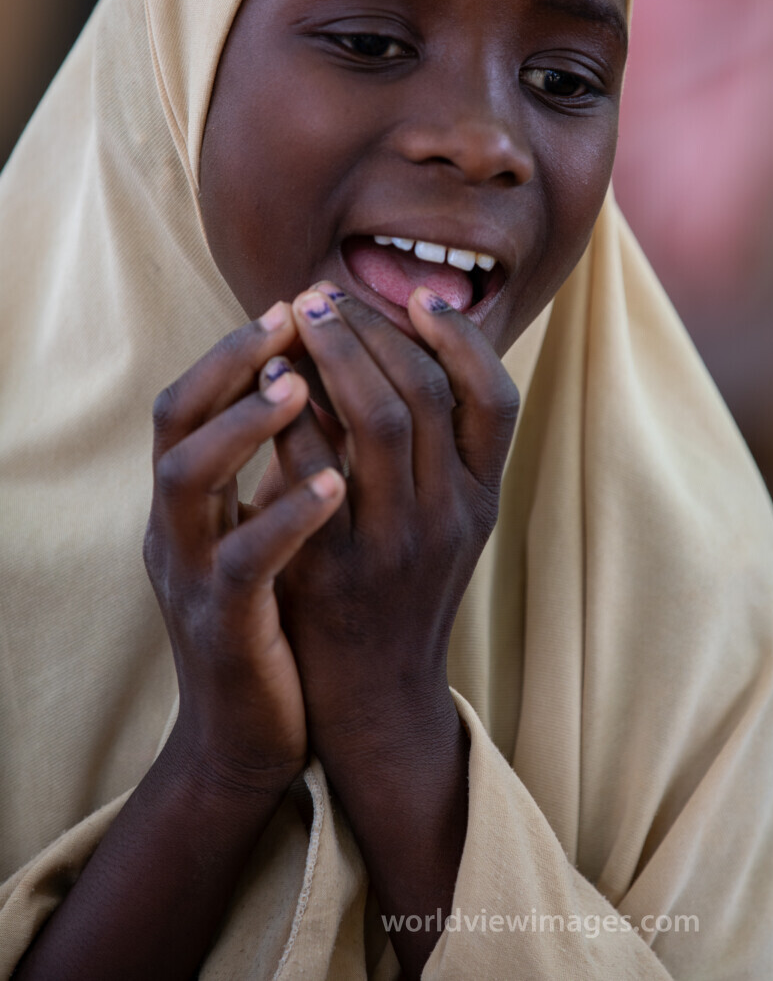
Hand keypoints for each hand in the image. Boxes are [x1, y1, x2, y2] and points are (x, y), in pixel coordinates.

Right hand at [143, 304, 345, 795]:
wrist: (247, 735)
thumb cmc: (271, 612)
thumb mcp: (266, 524)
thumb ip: (283, 459)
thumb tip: (331, 376)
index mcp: (190, 499)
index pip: (189, 397)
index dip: (235, 346)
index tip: (296, 300)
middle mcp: (177, 527)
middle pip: (175, 420)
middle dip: (233, 360)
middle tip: (296, 314)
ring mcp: (192, 575)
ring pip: (187, 479)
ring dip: (245, 423)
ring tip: (299, 382)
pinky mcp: (225, 627)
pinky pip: (247, 563)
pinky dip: (286, 516)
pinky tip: (334, 483)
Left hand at [265, 283, 519, 766]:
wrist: (373, 699)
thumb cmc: (406, 589)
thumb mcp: (451, 520)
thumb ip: (444, 447)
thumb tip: (410, 338)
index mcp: (483, 500)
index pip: (495, 397)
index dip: (461, 336)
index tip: (418, 294)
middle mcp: (450, 519)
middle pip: (429, 393)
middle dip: (375, 329)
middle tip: (324, 294)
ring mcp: (395, 546)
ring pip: (381, 420)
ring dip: (337, 355)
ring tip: (298, 317)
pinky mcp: (333, 571)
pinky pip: (313, 471)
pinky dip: (293, 414)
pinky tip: (267, 381)